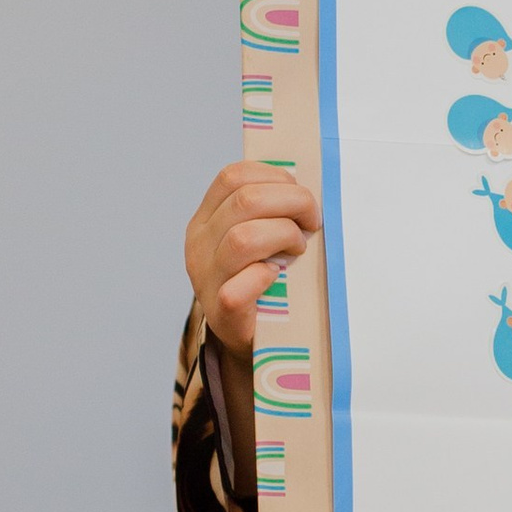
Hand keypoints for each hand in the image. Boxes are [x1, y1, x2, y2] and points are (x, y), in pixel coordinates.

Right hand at [186, 161, 319, 355]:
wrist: (247, 335)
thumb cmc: (261, 278)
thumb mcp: (255, 238)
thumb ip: (267, 211)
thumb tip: (305, 187)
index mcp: (205, 220)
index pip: (232, 177)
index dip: (274, 176)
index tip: (299, 193)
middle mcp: (199, 245)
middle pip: (245, 201)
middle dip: (293, 202)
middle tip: (312, 222)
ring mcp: (206, 279)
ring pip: (243, 238)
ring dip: (284, 236)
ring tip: (298, 248)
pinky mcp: (222, 311)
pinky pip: (240, 287)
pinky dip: (265, 276)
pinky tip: (277, 275)